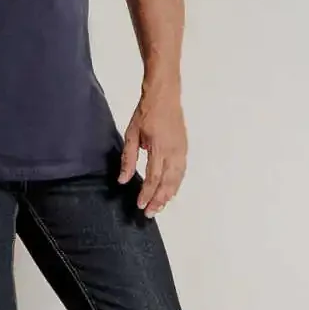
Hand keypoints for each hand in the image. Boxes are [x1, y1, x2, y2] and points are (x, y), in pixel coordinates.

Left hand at [117, 83, 187, 216]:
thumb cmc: (146, 113)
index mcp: (159, 148)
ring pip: (177, 180)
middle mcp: (174, 152)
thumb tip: (123, 179)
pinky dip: (176, 185)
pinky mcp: (185, 149)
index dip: (147, 193)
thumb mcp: (131, 134)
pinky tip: (169, 191)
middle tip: (150, 213)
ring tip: (159, 206)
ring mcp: (181, 151)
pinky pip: (181, 172)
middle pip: (168, 183)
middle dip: (159, 200)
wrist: (165, 96)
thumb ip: (128, 158)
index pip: (153, 177)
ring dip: (168, 195)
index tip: (140, 205)